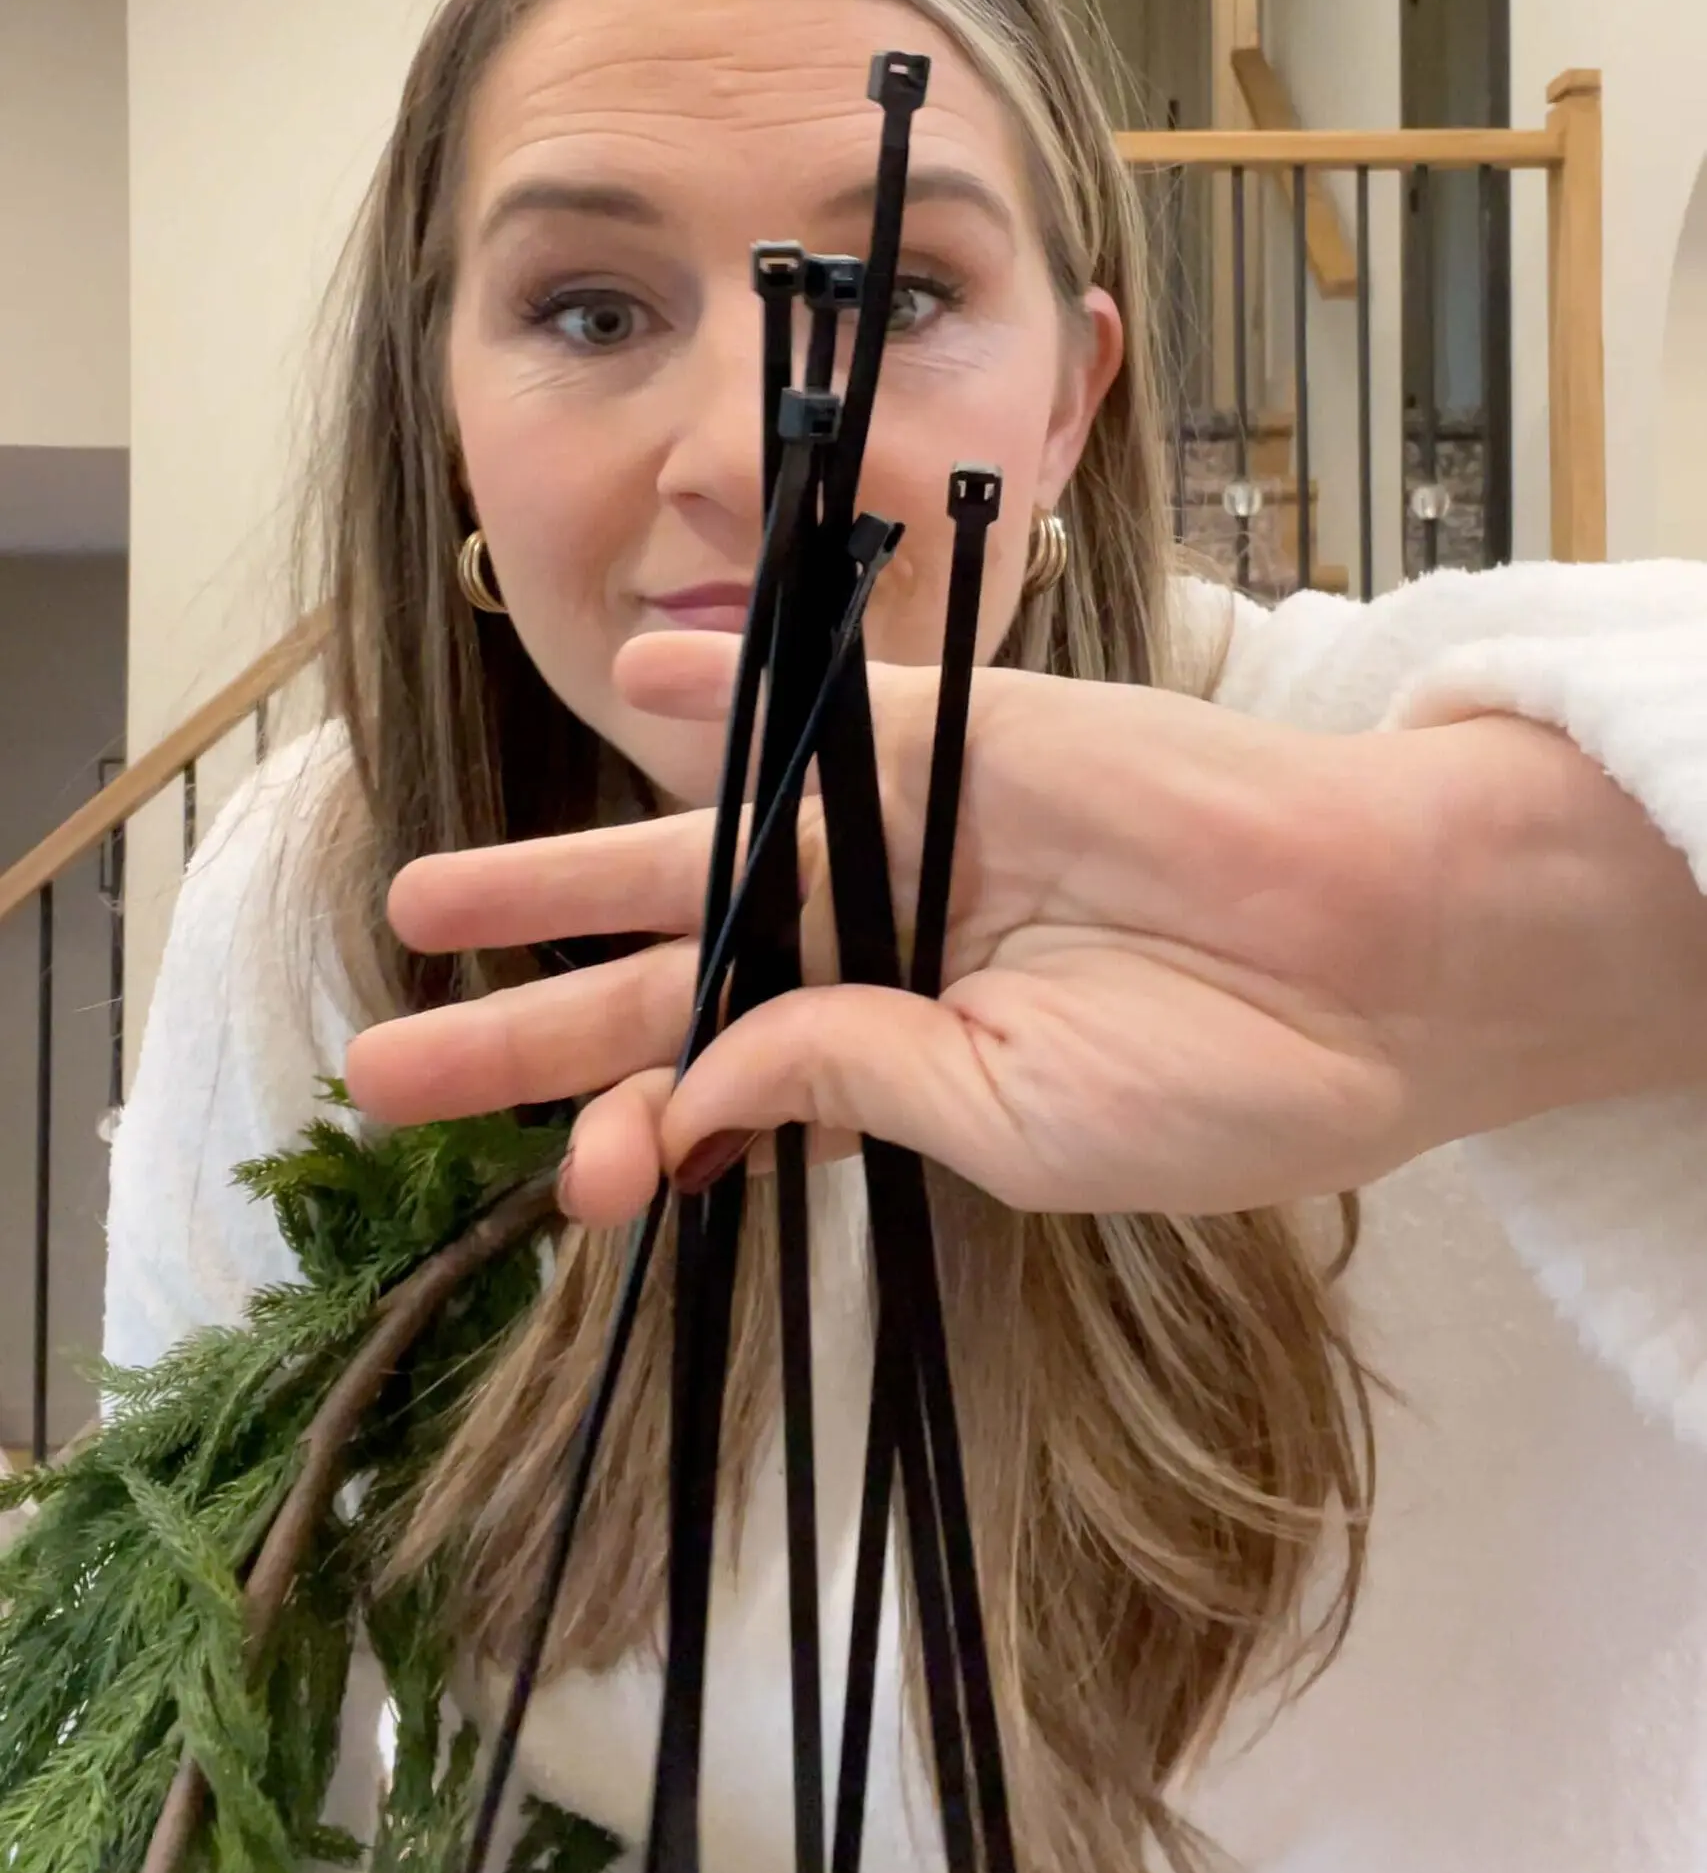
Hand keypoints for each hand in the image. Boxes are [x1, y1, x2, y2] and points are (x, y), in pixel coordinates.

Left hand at [344, 629, 1706, 1222]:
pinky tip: (624, 685)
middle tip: (382, 1063)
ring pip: (693, 848)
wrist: (1373, 954)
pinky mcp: (955, 737)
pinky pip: (814, 711)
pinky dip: (716, 693)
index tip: (581, 1187)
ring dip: (556, 868)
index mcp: (894, 1067)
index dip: (633, 1138)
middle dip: (526, 1022)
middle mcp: (875, 950)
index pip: (719, 1097)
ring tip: (425, 896)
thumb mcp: (1014, 1130)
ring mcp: (904, 836)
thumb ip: (850, 1083)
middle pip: (662, 980)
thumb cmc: (1217, 1078)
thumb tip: (696, 1070)